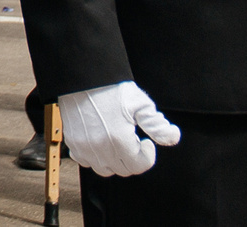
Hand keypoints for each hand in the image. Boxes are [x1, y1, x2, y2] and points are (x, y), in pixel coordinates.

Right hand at [57, 81, 178, 176]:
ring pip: (104, 169)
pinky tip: (99, 144)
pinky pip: (84, 161)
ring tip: (117, 145)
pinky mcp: (72, 141)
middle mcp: (101, 147)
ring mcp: (84, 146)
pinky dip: (93, 158)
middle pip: (123, 169)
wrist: (83, 77)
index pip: (139, 166)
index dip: (148, 156)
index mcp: (120, 139)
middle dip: (133, 159)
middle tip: (133, 142)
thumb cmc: (110, 88)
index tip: (147, 143)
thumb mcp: (140, 103)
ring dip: (114, 161)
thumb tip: (173, 136)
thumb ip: (157, 125)